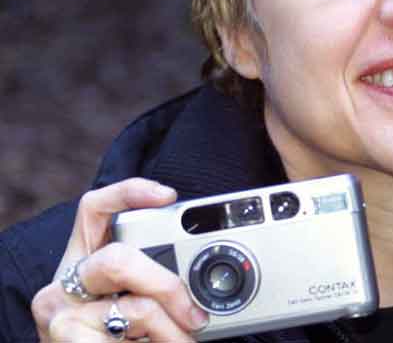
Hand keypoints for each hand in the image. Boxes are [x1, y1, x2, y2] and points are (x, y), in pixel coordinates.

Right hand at [31, 178, 208, 341]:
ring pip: (135, 309)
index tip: (169, 196)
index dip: (129, 192)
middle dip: (168, 287)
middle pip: (120, 259)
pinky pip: (122, 341)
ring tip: (184, 342)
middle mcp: (67, 277)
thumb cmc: (114, 334)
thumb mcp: (129, 298)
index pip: (95, 207)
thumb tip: (205, 287)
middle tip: (197, 316)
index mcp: (85, 256)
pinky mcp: (60, 340)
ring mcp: (59, 310)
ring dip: (170, 333)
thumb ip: (153, 277)